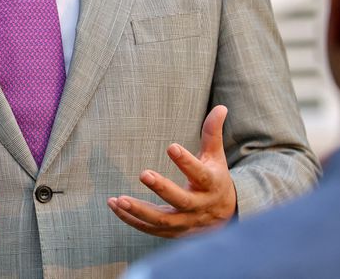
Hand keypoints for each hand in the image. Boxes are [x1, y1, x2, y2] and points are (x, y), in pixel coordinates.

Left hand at [107, 105, 236, 237]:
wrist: (224, 217)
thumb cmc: (215, 179)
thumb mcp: (215, 157)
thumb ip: (212, 134)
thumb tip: (220, 107)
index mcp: (210, 184)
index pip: (199, 174)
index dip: (186, 162)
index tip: (171, 146)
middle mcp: (198, 206)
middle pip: (180, 200)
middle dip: (162, 188)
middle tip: (143, 173)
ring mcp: (185, 222)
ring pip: (162, 221)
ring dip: (139, 211)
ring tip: (119, 199)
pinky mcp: (172, 233)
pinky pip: (150, 229)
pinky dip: (131, 219)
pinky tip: (114, 205)